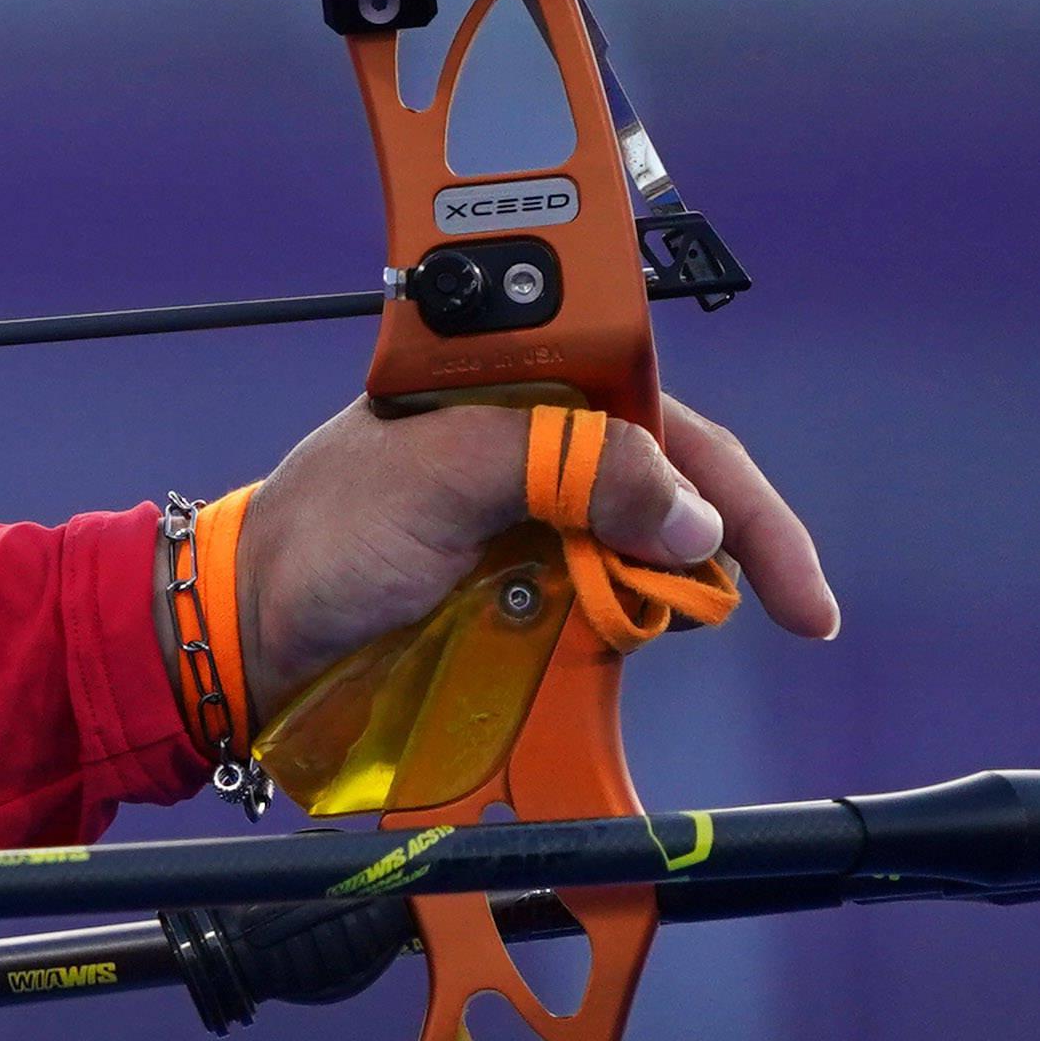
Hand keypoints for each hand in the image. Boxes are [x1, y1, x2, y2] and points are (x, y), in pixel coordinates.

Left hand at [236, 390, 843, 704]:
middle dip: (719, 549)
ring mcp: (525, 520)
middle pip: (673, 488)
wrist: (246, 634)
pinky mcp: (515, 585)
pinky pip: (602, 605)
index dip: (734, 491)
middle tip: (770, 616)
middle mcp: (530, 448)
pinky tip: (616, 649)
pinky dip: (625, 630)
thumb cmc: (318, 540)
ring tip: (647, 630)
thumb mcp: (435, 478)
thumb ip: (561, 465)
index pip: (661, 418)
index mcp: (512, 391)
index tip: (794, 581)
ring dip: (667, 597)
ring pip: (645, 553)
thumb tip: (691, 514)